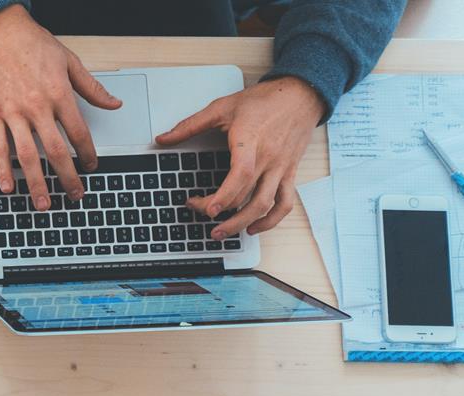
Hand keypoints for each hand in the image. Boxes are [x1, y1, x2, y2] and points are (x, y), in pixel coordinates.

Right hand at [0, 4, 121, 210]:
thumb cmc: (33, 45)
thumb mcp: (69, 62)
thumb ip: (92, 88)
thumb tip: (114, 104)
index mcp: (59, 94)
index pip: (78, 132)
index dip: (88, 153)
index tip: (92, 166)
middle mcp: (36, 106)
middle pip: (56, 151)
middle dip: (67, 177)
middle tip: (75, 194)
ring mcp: (12, 112)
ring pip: (28, 155)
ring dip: (36, 183)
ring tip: (44, 203)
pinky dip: (3, 169)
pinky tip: (9, 186)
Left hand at [156, 77, 325, 238]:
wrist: (300, 95)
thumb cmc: (264, 100)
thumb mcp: (222, 107)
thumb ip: (190, 125)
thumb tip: (163, 138)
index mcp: (251, 142)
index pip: (241, 175)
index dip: (224, 196)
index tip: (207, 209)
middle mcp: (269, 158)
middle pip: (247, 196)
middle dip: (221, 211)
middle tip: (200, 213)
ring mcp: (281, 168)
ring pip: (266, 205)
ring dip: (243, 223)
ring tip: (222, 233)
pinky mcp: (289, 173)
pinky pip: (285, 203)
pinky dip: (271, 220)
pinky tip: (253, 227)